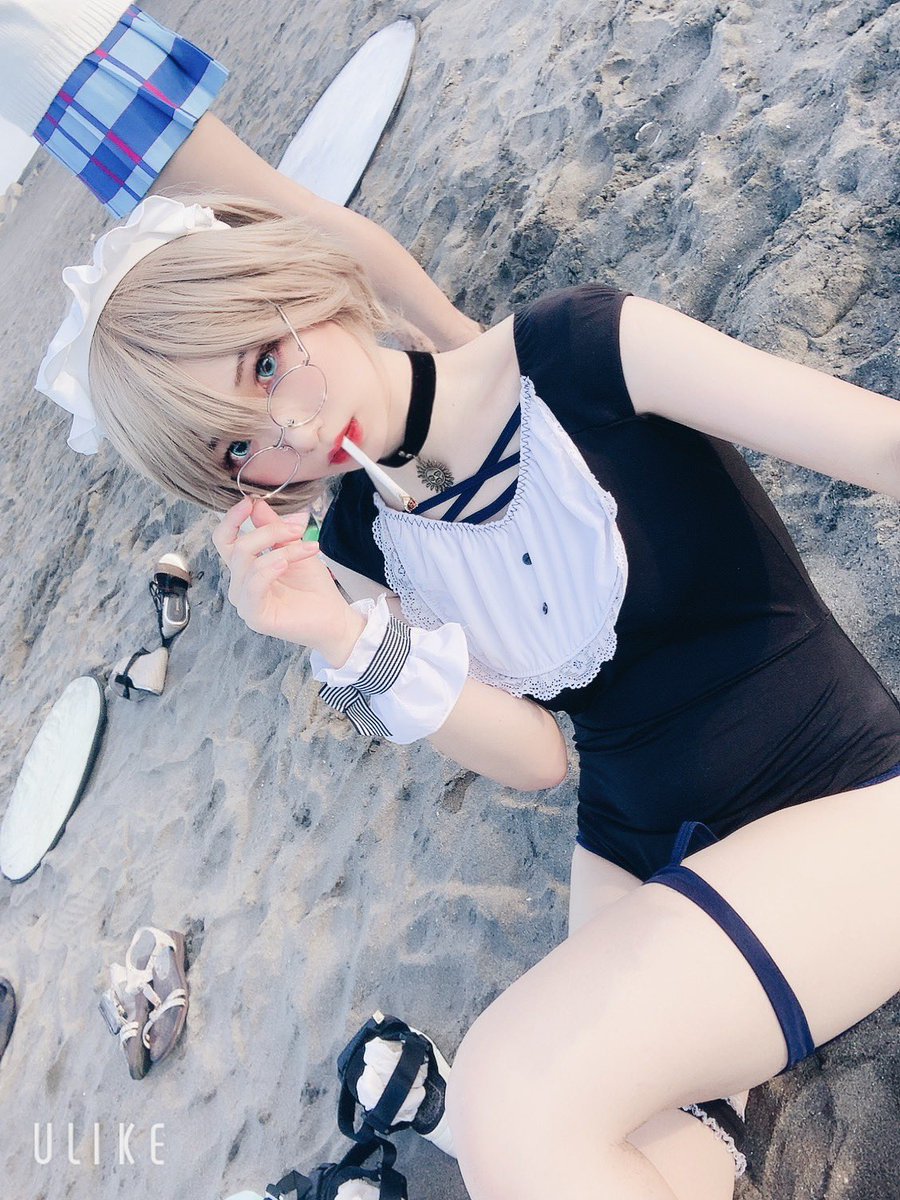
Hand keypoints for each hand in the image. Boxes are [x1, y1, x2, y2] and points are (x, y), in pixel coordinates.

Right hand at [212, 498, 364, 662]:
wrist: (332, 617)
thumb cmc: (313, 586)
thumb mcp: (293, 548)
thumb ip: (273, 528)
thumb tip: (256, 503)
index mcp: (245, 567)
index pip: (224, 539)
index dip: (231, 518)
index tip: (250, 501)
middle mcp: (240, 584)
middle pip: (237, 546)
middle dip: (268, 531)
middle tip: (298, 528)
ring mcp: (244, 601)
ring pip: (249, 562)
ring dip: (282, 549)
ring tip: (308, 549)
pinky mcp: (254, 616)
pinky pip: (253, 584)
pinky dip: (270, 568)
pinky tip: (286, 562)